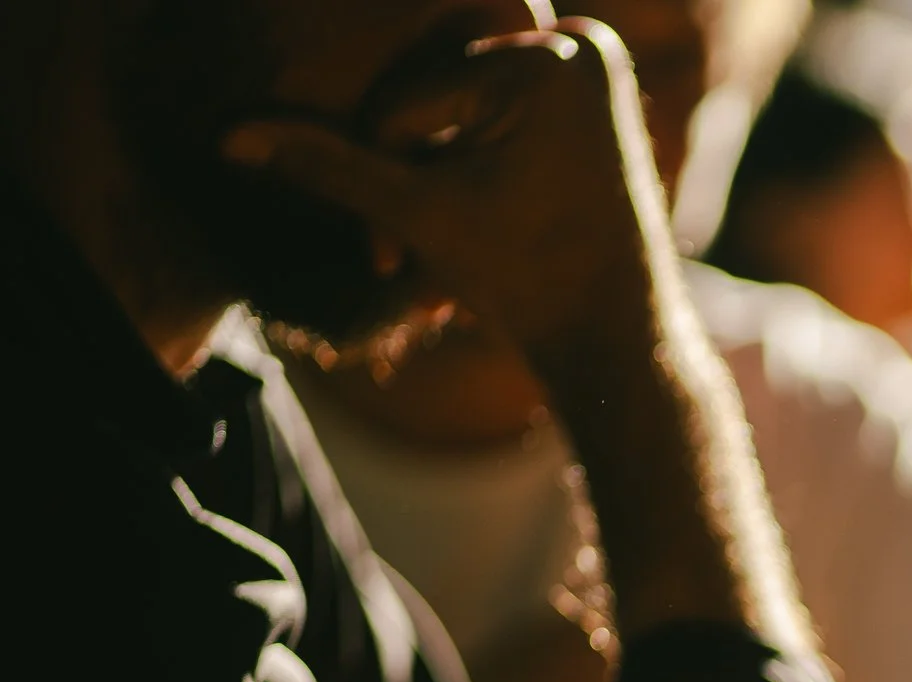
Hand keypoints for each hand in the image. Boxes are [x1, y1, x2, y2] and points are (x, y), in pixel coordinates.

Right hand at [225, 20, 667, 367]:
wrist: (614, 336)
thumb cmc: (525, 285)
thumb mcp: (418, 218)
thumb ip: (329, 166)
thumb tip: (226, 134)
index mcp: (545, 60)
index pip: (405, 103)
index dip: (393, 182)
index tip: (393, 260)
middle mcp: (579, 43)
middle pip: (434, 89)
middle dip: (416, 167)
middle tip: (422, 249)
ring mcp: (590, 61)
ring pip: (459, 98)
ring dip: (438, 159)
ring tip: (467, 226)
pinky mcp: (589, 86)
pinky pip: (495, 102)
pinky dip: (473, 147)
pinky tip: (494, 199)